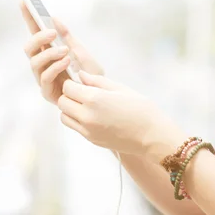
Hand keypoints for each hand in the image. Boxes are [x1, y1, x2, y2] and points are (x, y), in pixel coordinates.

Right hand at [20, 1, 103, 103]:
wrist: (101, 96)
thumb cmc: (90, 75)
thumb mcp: (81, 52)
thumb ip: (68, 38)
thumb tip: (55, 19)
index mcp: (49, 52)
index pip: (35, 33)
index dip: (28, 18)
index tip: (23, 2)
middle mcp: (43, 64)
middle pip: (29, 47)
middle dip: (38, 38)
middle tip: (52, 33)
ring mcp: (43, 78)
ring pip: (34, 62)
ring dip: (48, 53)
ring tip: (65, 51)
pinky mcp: (47, 92)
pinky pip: (44, 77)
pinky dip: (54, 67)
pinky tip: (65, 62)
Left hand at [59, 71, 186, 162]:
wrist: (152, 135)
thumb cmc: (140, 108)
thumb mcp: (120, 88)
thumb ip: (97, 81)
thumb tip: (80, 75)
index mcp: (95, 99)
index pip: (68, 88)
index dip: (72, 83)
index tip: (81, 82)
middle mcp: (87, 115)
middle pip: (62, 102)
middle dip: (68, 95)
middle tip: (81, 92)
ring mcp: (88, 130)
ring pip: (64, 116)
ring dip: (69, 108)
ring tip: (85, 104)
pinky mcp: (91, 139)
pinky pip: (74, 127)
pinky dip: (76, 119)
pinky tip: (91, 114)